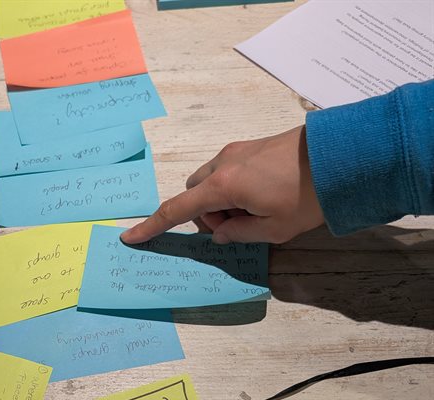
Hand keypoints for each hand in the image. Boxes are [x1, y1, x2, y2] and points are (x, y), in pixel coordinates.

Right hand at [121, 125, 324, 243]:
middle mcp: (222, 165)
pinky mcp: (250, 146)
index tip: (131, 237)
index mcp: (223, 187)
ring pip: (210, 182)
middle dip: (207, 215)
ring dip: (221, 202)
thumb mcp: (275, 229)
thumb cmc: (307, 197)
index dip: (153, 226)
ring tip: (258, 212)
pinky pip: (226, 171)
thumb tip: (221, 233)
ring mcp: (235, 152)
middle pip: (194, 194)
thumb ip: (239, 233)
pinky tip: (264, 195)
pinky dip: (233, 188)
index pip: (178, 210)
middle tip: (238, 228)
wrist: (341, 157)